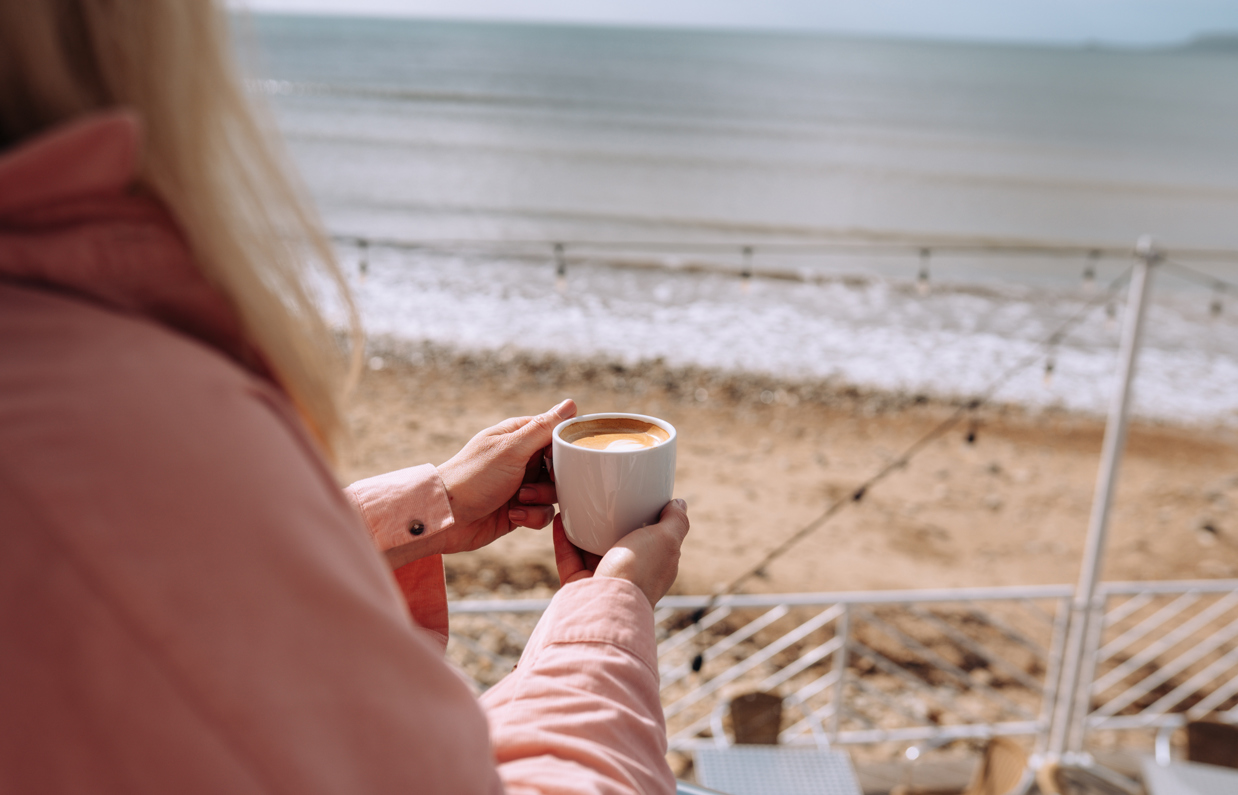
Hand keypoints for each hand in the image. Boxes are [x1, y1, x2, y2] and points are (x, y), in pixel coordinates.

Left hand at [433, 399, 576, 555]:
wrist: (446, 517)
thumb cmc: (473, 477)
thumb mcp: (511, 449)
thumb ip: (543, 428)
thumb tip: (571, 404)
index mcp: (519, 437)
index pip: (555, 434)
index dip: (563, 448)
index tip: (560, 460)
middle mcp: (522, 459)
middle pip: (560, 466)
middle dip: (554, 479)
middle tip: (538, 482)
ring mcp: (521, 485)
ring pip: (554, 492)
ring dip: (541, 499)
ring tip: (520, 500)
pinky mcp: (519, 509)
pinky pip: (543, 513)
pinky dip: (532, 516)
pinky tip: (513, 516)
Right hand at [553, 499, 690, 607]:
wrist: (605, 605)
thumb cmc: (639, 572)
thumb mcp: (667, 540)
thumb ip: (675, 521)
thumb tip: (680, 503)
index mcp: (655, 565)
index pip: (654, 538)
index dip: (648, 518)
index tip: (637, 496)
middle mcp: (630, 573)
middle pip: (620, 542)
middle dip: (612, 522)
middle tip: (604, 497)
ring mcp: (604, 579)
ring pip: (592, 549)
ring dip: (585, 528)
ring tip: (580, 504)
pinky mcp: (579, 583)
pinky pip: (570, 556)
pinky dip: (565, 537)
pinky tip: (562, 518)